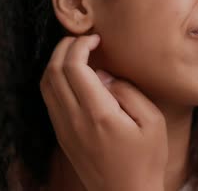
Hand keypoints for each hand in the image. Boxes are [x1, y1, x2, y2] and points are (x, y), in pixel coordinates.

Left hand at [40, 34, 167, 190]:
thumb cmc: (146, 159)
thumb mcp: (152, 122)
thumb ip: (128, 91)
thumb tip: (105, 75)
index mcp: (98, 113)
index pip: (74, 66)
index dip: (81, 44)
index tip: (96, 38)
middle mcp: (74, 120)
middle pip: (53, 71)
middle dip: (65, 47)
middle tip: (83, 39)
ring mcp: (64, 129)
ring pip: (46, 85)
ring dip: (56, 62)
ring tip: (76, 52)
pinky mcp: (62, 136)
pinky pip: (49, 99)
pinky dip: (55, 79)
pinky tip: (72, 76)